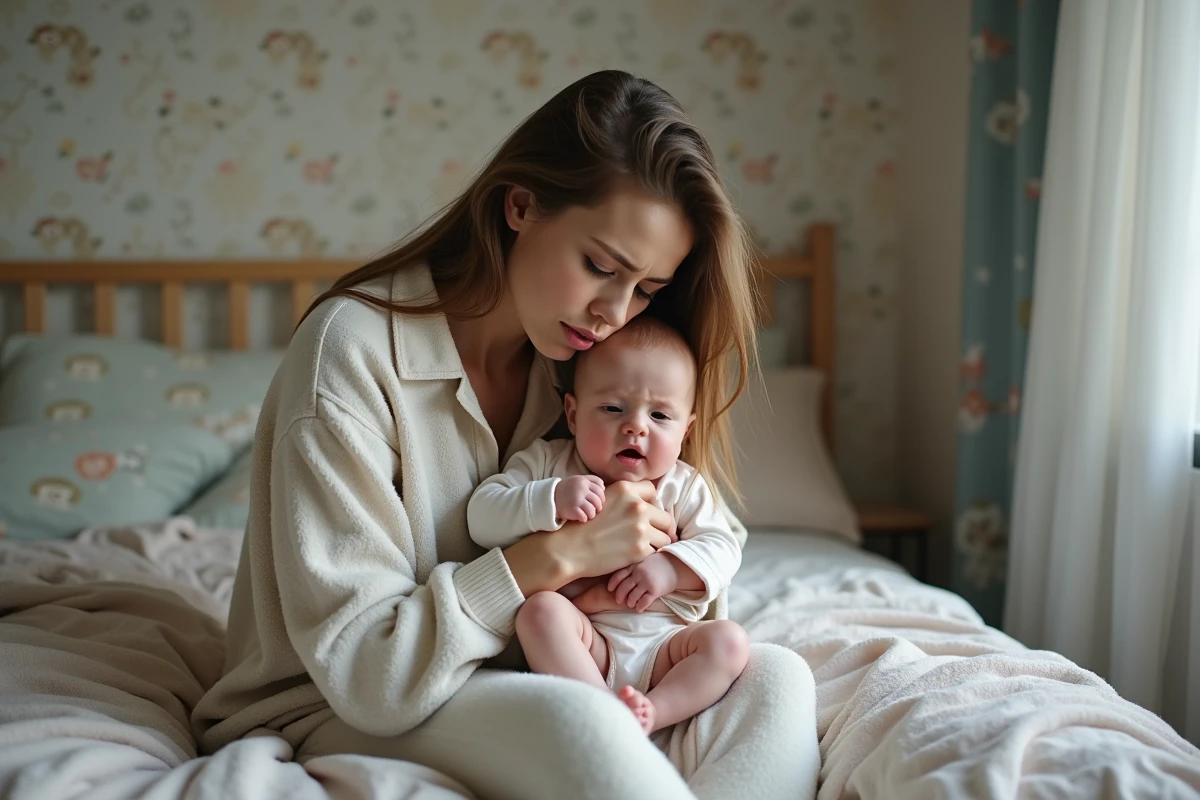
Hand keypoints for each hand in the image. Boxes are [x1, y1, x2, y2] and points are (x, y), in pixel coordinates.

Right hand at [553, 480, 676, 579]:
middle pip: (665, 516)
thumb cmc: (583, 526)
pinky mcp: (640, 550)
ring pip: (665, 536)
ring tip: (644, 546)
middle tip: (651, 534)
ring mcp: (640, 528)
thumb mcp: (602, 499)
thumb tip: (644, 503)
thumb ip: (624, 497)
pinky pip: (655, 551)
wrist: (569, 549)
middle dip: (659, 526)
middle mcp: (636, 506)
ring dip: (656, 542)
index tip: (648, 514)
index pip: (652, 491)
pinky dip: (648, 555)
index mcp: (625, 490)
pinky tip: (636, 555)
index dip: (651, 503)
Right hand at [554, 475, 605, 522]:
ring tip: (588, 514)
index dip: (601, 496)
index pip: (600, 488)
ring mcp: (577, 500)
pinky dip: (584, 518)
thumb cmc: (567, 489)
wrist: (550, 497)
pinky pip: (584, 517)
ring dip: (592, 514)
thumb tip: (603, 488)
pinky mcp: (572, 509)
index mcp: (583, 481)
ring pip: (593, 510)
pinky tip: (580, 517)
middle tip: (594, 509)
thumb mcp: (577, 480)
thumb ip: (590, 480)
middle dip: (598, 506)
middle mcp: (581, 489)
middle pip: (598, 500)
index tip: (598, 500)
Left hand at [607, 552, 678, 611]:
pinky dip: (640, 607)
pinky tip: (639, 609)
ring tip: (631, 604)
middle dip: (620, 595)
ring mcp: (646, 582)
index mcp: (635, 565)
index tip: (609, 589)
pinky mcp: (655, 590)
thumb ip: (635, 566)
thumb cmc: (660, 563)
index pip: (619, 575)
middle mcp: (639, 573)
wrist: (677, 565)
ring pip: (632, 596)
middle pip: (624, 587)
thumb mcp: (645, 560)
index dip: (613, 583)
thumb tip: (623, 576)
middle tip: (619, 600)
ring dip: (630, 602)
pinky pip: (644, 601)